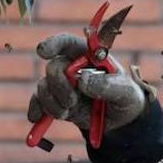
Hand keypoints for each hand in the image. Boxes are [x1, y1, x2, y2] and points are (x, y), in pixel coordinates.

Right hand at [27, 33, 152, 134]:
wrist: (120, 119)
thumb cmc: (125, 97)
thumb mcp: (125, 92)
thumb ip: (108, 86)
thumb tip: (82, 81)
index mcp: (89, 55)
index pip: (68, 42)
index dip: (53, 44)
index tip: (43, 53)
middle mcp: (72, 66)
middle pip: (54, 67)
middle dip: (59, 85)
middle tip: (71, 102)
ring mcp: (62, 84)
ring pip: (44, 86)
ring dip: (51, 102)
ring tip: (67, 113)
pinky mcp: (56, 101)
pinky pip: (38, 101)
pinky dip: (36, 109)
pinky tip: (36, 118)